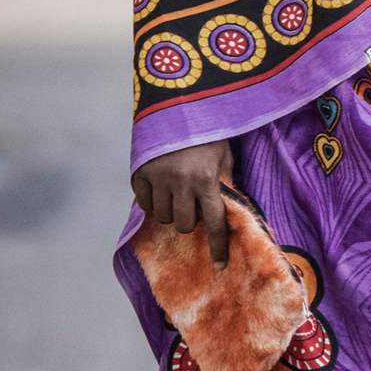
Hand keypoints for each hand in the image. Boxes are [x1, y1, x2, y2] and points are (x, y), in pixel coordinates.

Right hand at [130, 137, 239, 267]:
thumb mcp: (225, 156)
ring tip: (177, 194)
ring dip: (171, 212)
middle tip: (192, 205)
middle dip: (189, 221)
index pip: (213, 222)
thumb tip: (231, 211)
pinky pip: (144, 202)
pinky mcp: (139, 172)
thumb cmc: (208, 132)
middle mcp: (181, 182)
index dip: (217, 246)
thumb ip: (226, 183)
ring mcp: (157, 178)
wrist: (178, 104)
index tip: (220, 266)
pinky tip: (160, 189)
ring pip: (162, 216)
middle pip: (183, 224)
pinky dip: (152, 201)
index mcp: (207, 180)